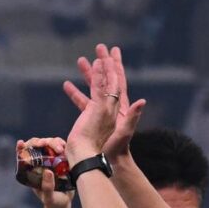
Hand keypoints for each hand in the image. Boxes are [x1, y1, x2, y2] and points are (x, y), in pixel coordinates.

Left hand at [17, 138, 72, 207]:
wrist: (64, 204)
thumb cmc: (53, 202)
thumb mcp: (48, 197)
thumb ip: (47, 187)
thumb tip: (48, 171)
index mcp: (32, 170)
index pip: (23, 155)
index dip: (21, 148)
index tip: (20, 144)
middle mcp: (41, 162)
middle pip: (38, 145)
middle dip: (41, 142)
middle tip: (45, 144)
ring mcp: (52, 158)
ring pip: (50, 142)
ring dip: (53, 142)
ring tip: (59, 149)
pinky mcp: (63, 158)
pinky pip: (62, 146)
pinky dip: (62, 144)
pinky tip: (64, 147)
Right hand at [63, 44, 144, 162]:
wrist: (102, 160)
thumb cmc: (115, 149)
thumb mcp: (124, 132)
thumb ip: (132, 116)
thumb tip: (142, 101)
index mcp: (119, 105)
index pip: (118, 80)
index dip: (115, 65)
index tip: (112, 51)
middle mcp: (110, 104)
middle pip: (106, 79)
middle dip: (103, 63)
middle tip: (99, 47)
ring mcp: (100, 110)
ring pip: (93, 87)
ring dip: (89, 73)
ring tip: (80, 60)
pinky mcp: (89, 117)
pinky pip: (81, 100)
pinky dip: (75, 91)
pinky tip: (67, 84)